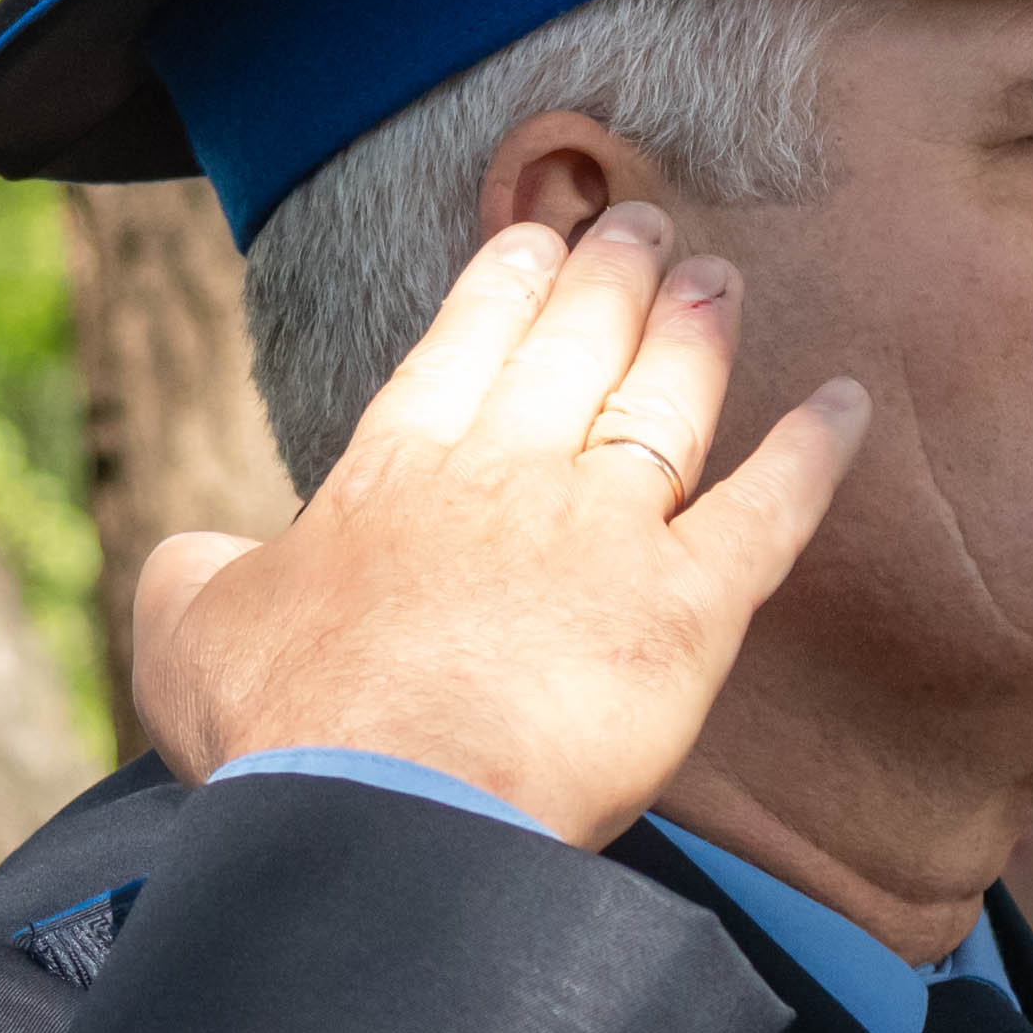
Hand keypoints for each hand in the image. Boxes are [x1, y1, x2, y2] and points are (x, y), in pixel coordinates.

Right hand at [132, 203, 864, 849]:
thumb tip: (201, 551)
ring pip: (663, 404)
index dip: (503, 284)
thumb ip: (197, 569)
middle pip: (572, 348)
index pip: (459, 348)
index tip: (534, 236)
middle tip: (645, 225)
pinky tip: (846, 405)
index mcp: (393, 474)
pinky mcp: (686, 610)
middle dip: (611, 278)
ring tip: (720, 276)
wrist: (381, 808)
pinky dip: (811, 456)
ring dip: (696, 331)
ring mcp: (603, 534)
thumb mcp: (187, 630)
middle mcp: (506, 476)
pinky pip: (766, 515)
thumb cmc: (281, 729)